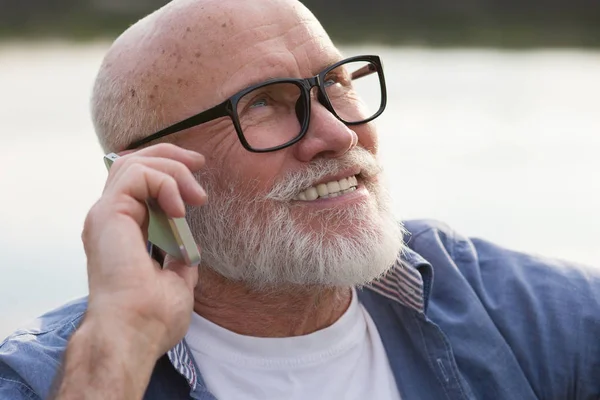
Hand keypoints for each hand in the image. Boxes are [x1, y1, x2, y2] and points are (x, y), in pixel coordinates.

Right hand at [81, 143, 206, 358]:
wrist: (134, 332)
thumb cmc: (151, 318)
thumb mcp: (176, 281)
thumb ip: (177, 259)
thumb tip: (187, 250)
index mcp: (122, 232)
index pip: (138, 183)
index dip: (168, 171)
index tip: (198, 179)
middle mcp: (111, 219)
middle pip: (133, 163)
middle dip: (170, 157)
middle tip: (199, 164)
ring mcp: (106, 214)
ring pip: (134, 162)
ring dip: (173, 170)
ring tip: (196, 197)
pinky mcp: (108, 212)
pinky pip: (137, 174)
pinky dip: (165, 182)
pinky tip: (181, 208)